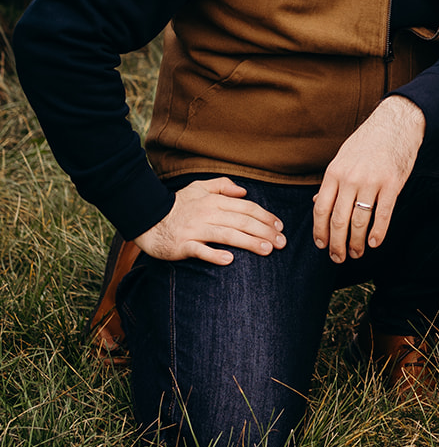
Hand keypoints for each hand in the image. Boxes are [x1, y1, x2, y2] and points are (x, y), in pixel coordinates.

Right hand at [133, 178, 285, 264]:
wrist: (148, 218)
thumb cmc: (177, 205)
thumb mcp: (199, 187)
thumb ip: (223, 186)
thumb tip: (244, 191)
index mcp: (214, 201)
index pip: (246, 207)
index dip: (265, 216)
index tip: (280, 226)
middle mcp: (207, 214)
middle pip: (242, 222)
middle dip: (265, 231)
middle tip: (282, 243)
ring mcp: (195, 230)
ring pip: (227, 235)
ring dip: (249, 242)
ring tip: (267, 250)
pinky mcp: (183, 245)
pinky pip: (201, 250)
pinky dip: (215, 255)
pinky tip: (230, 260)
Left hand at [313, 95, 424, 261]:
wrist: (395, 123)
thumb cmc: (367, 142)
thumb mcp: (343, 157)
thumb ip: (332, 182)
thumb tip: (318, 203)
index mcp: (334, 172)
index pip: (321, 209)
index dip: (320, 231)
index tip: (322, 245)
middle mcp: (350, 178)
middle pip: (338, 220)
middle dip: (337, 244)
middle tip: (338, 258)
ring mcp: (371, 181)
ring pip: (359, 221)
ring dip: (357, 242)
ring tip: (357, 253)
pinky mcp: (392, 184)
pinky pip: (383, 214)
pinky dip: (378, 232)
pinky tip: (375, 243)